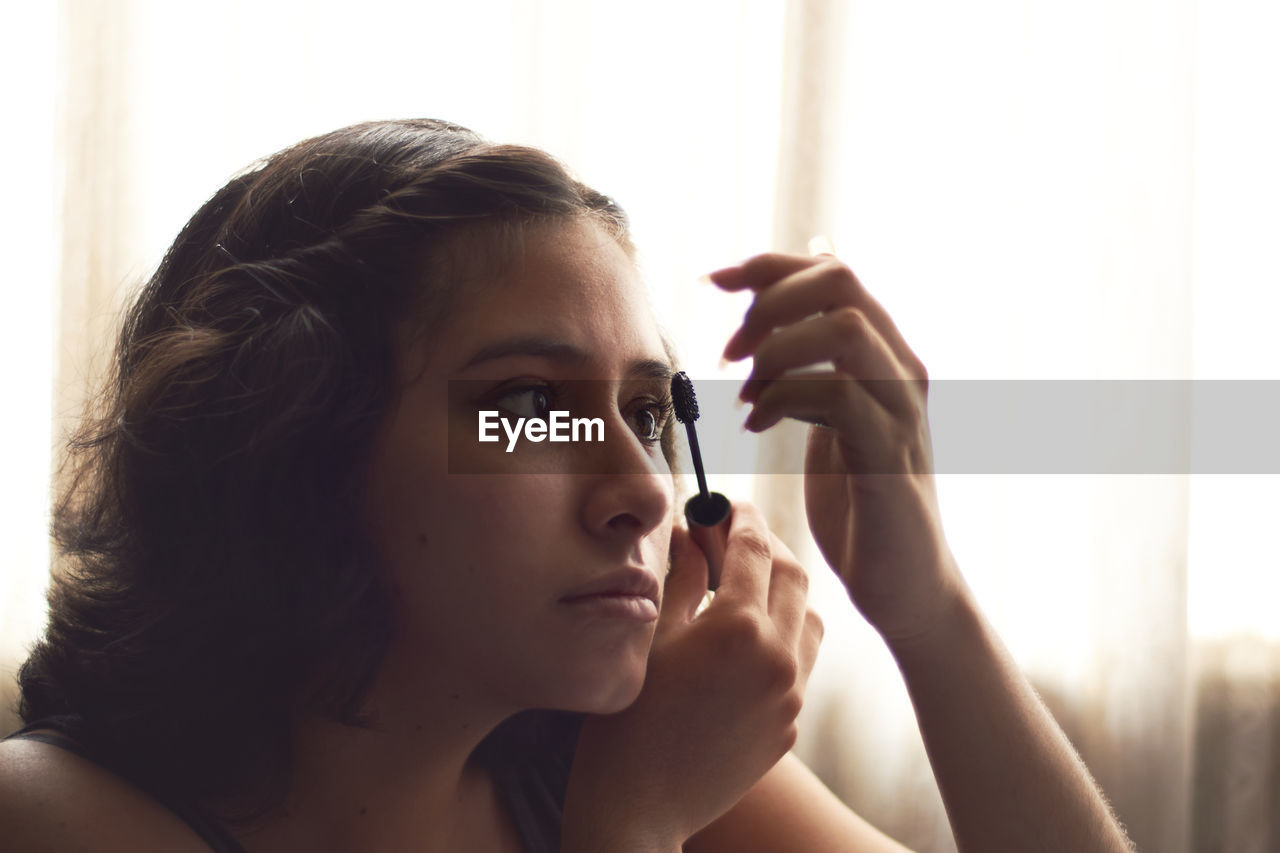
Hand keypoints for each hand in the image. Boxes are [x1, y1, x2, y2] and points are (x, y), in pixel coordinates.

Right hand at [561, 502, 823, 848]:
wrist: (640, 808)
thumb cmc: (628, 723)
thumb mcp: (650, 639)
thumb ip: (679, 578)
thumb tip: (690, 533)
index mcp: (737, 627)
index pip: (754, 547)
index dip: (742, 517)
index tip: (728, 504)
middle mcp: (777, 657)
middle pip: (793, 574)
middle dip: (767, 546)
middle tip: (737, 535)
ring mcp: (791, 695)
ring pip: (811, 617)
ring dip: (786, 590)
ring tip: (747, 584)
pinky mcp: (791, 724)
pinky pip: (804, 662)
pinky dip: (785, 635)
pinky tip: (750, 637)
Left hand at [711, 252, 965, 647]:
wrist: (905, 584)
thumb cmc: (861, 504)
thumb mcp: (831, 422)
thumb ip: (812, 372)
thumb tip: (772, 323)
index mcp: (887, 356)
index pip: (834, 272)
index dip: (769, 265)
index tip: (714, 281)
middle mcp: (903, 371)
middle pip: (841, 282)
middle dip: (768, 301)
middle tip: (729, 352)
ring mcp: (901, 410)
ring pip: (843, 329)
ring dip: (776, 350)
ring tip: (744, 394)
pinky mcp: (889, 454)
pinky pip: (836, 396)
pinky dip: (783, 401)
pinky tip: (757, 427)